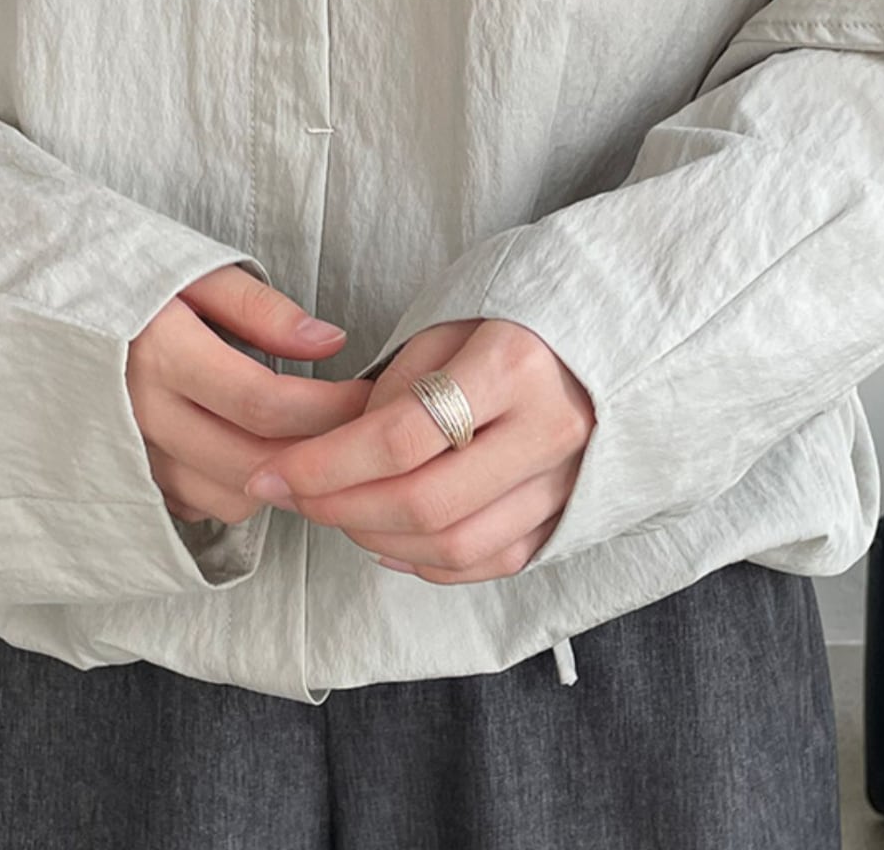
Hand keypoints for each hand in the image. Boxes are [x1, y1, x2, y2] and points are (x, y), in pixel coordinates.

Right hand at [127, 264, 373, 524]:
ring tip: (311, 436)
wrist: (42, 302)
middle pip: (253, 463)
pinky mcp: (124, 476)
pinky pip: (197, 506)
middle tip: (359, 426)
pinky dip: (237, 486)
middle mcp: (140, 414)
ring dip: (279, 475)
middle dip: (320, 451)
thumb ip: (263, 310)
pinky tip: (256, 448)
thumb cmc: (130, 276)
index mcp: (161, 354)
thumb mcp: (197, 270)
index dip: (330, 408)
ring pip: (229, 496)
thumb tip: (330, 341)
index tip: (369, 395)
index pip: (264, 404)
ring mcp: (128, 454)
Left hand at [242, 318, 596, 583]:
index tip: (271, 471)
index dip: (324, 464)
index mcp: (517, 365)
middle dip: (339, 510)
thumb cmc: (517, 320)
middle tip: (292, 497)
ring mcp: (569, 478)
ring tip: (337, 513)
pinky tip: (390, 541)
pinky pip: (493, 562)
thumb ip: (395, 390)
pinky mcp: (572, 511)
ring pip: (457, 546)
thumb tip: (339, 456)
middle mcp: (552, 429)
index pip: (402, 437)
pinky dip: (430, 564)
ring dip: (377, 542)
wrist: (612, 333)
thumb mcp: (450, 325)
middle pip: (426, 504)